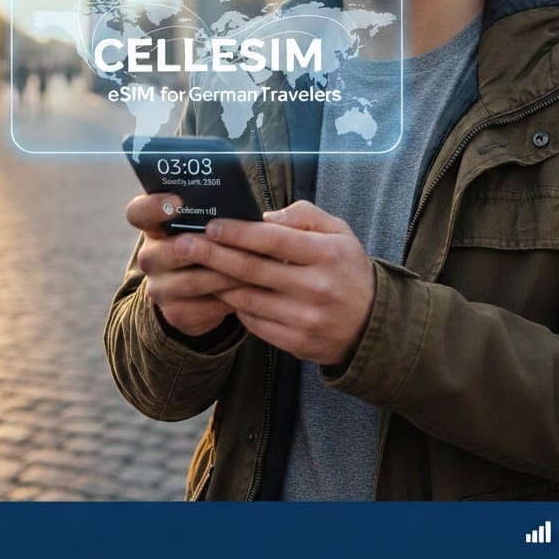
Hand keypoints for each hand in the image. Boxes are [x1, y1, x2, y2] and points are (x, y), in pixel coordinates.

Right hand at [126, 193, 238, 336]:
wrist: (199, 292)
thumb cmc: (210, 244)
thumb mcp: (206, 226)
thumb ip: (215, 215)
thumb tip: (249, 211)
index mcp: (153, 226)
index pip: (138, 212)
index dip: (154, 205)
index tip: (179, 201)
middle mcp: (150, 256)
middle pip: (174, 249)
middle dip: (211, 247)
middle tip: (241, 243)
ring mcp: (158, 287)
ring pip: (195, 281)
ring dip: (227, 274)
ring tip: (256, 267)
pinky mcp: (174, 313)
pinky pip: (205, 307)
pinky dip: (230, 299)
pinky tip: (251, 292)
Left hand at [173, 200, 374, 366]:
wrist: (373, 326)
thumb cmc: (348, 269)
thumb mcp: (339, 232)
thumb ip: (305, 215)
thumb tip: (266, 217)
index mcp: (326, 254)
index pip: (273, 240)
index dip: (238, 232)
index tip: (212, 225)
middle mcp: (316, 287)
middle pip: (252, 269)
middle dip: (213, 255)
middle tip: (184, 245)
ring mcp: (305, 319)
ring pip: (248, 298)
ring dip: (218, 282)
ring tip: (195, 268)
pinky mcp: (297, 343)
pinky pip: (255, 323)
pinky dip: (236, 307)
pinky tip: (223, 293)